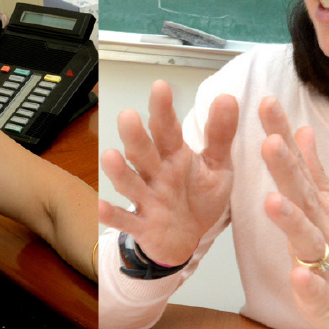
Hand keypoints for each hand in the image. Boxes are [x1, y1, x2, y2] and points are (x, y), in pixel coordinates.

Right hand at [99, 81, 238, 266]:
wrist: (188, 242)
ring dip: (120, 172)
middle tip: (128, 116)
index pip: (167, 129)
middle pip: (143, 152)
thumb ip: (220, 134)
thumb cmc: (199, 198)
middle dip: (135, 136)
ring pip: (130, 183)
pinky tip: (101, 208)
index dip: (163, 109)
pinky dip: (113, 216)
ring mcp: (147, 200)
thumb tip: (228, 97)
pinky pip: (126, 220)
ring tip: (110, 156)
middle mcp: (156, 174)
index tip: (160, 87)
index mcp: (174, 156)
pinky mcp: (142, 226)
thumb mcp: (217, 166)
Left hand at [258, 96, 328, 328]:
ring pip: (307, 239)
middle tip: (269, 140)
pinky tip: (299, 277)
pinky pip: (318, 291)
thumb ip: (312, 168)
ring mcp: (327, 263)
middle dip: (284, 166)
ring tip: (273, 202)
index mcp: (318, 207)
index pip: (297, 164)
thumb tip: (301, 129)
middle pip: (301, 193)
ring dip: (291, 220)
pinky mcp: (328, 299)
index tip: (265, 101)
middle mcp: (323, 228)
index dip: (280, 133)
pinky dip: (309, 284)